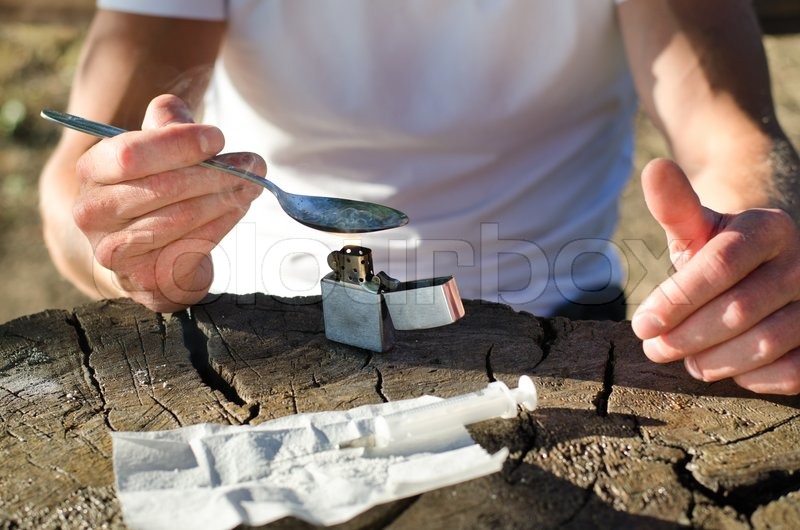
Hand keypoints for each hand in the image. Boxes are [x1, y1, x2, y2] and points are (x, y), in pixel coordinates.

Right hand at [73, 94, 263, 311]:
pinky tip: (237, 208)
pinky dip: (222, 224)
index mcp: (93, 171)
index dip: (179, 144)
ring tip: (252, 185)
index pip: (131, 153)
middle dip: (215, 173)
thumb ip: (167, 125)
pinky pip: (193, 246)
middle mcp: (93, 212)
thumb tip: (185, 118)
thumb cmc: (156, 191)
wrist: (150, 256)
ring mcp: (114, 250)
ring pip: (182, 217)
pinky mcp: (144, 276)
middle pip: (164, 187)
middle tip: (253, 165)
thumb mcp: (158, 150)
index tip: (219, 139)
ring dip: (225, 198)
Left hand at [631, 159, 799, 394]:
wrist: (768, 262)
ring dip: (715, 360)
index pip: (720, 265)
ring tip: (685, 359)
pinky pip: (795, 370)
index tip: (642, 324)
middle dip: (687, 336)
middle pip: (740, 310)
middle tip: (655, 348)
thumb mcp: (695, 227)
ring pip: (767, 343)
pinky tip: (725, 367)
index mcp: (769, 228)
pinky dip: (754, 377)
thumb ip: (675, 205)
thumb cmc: (719, 248)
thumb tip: (653, 168)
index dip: (677, 299)